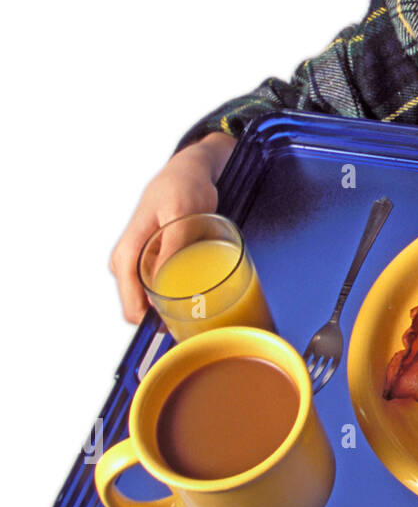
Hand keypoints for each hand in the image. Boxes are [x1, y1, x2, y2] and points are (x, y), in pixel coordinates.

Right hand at [109, 132, 237, 322]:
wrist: (186, 174)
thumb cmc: (182, 191)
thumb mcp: (180, 217)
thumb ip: (170, 249)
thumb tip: (161, 284)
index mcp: (127, 255)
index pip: (131, 305)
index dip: (154, 325)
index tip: (180, 333)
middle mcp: (127, 263)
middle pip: (141, 308)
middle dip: (167, 320)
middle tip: (198, 324)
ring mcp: (138, 264)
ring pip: (151, 301)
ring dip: (174, 309)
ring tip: (201, 310)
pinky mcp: (152, 262)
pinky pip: (160, 289)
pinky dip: (176, 297)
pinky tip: (196, 298)